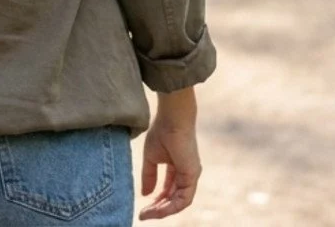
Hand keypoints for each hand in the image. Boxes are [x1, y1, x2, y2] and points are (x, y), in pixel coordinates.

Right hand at [139, 88, 200, 219]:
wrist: (172, 119)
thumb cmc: (162, 132)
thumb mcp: (151, 158)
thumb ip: (149, 176)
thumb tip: (145, 194)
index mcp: (178, 168)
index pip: (168, 190)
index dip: (155, 201)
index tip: (142, 209)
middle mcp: (187, 174)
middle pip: (173, 199)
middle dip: (157, 209)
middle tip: (143, 215)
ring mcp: (191, 176)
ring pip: (178, 203)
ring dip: (162, 211)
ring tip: (147, 214)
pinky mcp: (192, 176)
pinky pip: (183, 200)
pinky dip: (170, 207)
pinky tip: (157, 210)